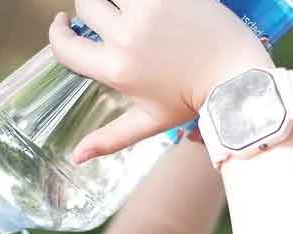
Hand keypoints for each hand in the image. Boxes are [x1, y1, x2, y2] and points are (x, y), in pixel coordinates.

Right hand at [49, 0, 273, 162]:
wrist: (236, 76)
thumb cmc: (192, 101)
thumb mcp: (147, 123)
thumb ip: (108, 139)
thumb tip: (75, 157)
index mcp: (115, 69)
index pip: (64, 46)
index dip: (56, 33)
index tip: (62, 24)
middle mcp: (126, 37)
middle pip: (85, 5)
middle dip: (89, 7)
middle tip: (105, 12)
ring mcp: (148, 9)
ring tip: (124, 3)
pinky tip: (147, 1)